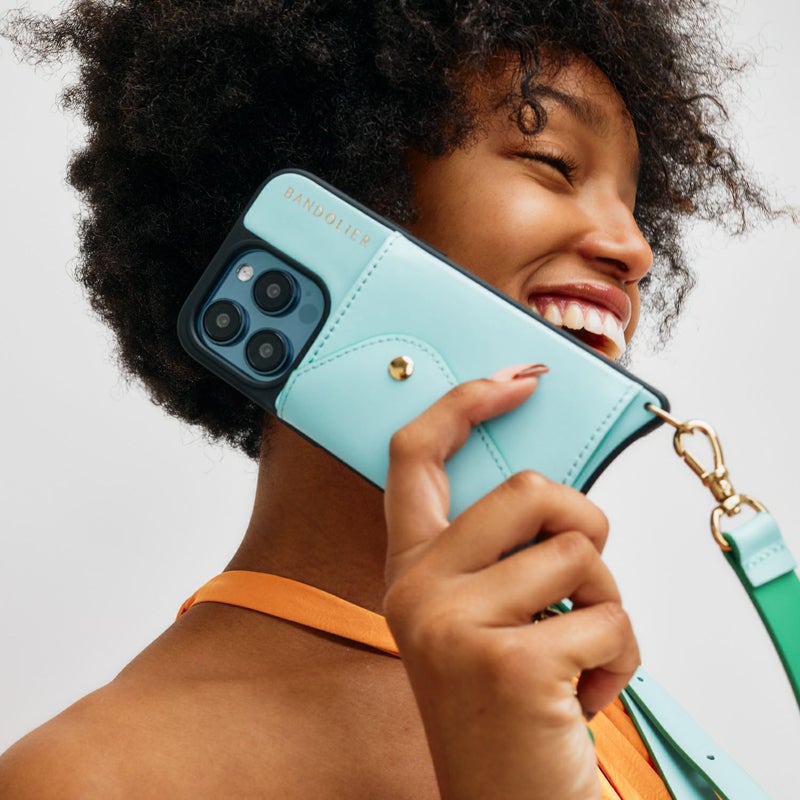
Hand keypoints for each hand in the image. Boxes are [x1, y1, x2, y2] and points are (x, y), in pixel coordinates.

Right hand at [383, 369, 639, 799]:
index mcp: (412, 569)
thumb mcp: (485, 615)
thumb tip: (552, 490)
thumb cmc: (507, 705)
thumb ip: (500, 550)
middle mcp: (417, 590)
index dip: (463, 403)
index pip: (415, 456)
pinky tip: (581, 698)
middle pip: (529, 488)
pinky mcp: (504, 663)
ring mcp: (453, 625)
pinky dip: (621, 660)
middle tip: (581, 580)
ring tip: (577, 654)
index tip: (516, 378)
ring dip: (607, 603)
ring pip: (579, 549)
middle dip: (586, 522)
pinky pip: (608, 618)